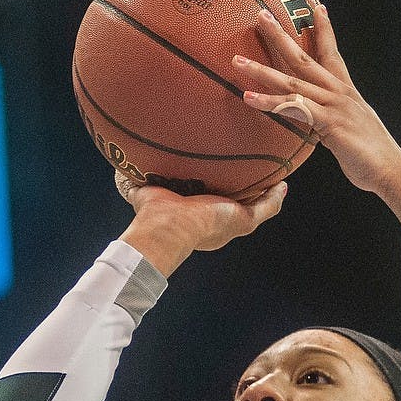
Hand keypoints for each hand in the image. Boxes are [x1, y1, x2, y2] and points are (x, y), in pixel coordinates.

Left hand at [116, 172, 286, 275]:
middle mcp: (218, 222)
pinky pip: (266, 208)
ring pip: (256, 208)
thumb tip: (118, 173)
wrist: (167, 228)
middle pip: (237, 205)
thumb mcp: (143, 193)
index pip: (212, 203)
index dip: (221, 191)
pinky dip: (275, 197)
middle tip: (256, 175)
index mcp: (197, 218)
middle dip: (247, 192)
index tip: (225, 178)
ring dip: (266, 194)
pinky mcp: (243, 221)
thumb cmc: (153, 214)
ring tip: (276, 178)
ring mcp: (233, 223)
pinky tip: (282, 184)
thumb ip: (132, 184)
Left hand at [233, 6, 400, 196]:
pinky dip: (270, 103)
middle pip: (305, 58)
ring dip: (263, 70)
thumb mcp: (351, 133)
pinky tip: (249, 98)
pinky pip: (294, 109)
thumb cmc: (371, 157)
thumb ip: (333, 123)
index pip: (333, 54)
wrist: (391, 171)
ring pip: (293, 81)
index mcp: (346, 93)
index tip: (315, 7)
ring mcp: (334, 106)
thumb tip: (321, 125)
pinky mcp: (329, 123)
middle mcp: (340, 93)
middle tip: (261, 15)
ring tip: (237, 61)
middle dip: (281, 35)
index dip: (324, 30)